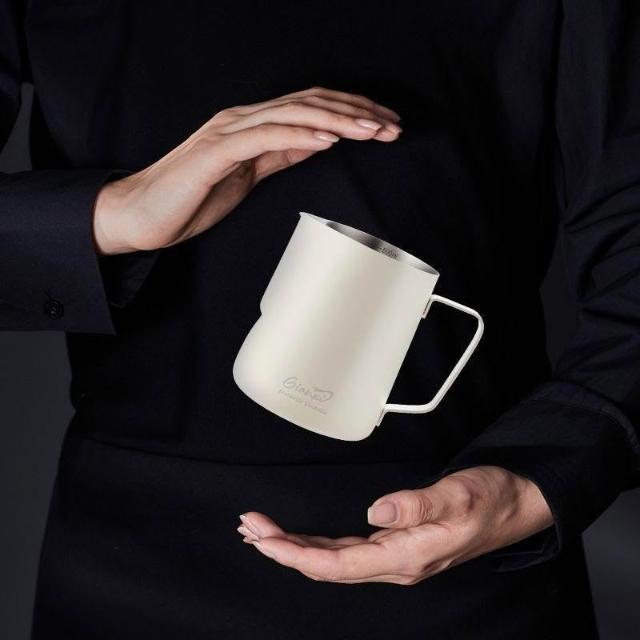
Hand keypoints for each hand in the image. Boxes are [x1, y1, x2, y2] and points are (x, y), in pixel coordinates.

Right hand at [93, 86, 401, 254]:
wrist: (141, 214)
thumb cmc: (191, 198)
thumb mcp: (247, 176)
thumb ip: (277, 156)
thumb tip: (313, 145)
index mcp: (253, 126)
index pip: (312, 109)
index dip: (352, 113)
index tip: (386, 126)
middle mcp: (243, 119)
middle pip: (311, 103)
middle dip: (357, 112)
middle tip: (393, 126)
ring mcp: (228, 131)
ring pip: (293, 114)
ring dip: (337, 120)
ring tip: (372, 129)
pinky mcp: (215, 152)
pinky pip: (264, 136)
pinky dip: (299, 135)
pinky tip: (327, 140)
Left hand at [236, 466, 553, 584]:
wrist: (515, 503)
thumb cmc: (490, 499)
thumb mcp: (458, 496)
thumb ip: (417, 504)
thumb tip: (375, 511)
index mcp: (407, 556)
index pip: (338, 564)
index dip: (295, 554)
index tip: (264, 537)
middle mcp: (396, 562)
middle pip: (327, 566)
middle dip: (284, 550)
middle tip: (249, 528)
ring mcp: (396, 556)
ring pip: (334, 560)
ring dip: (296, 548)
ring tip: (263, 533)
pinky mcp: (397, 544)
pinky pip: (347, 552)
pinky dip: (318, 545)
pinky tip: (303, 540)